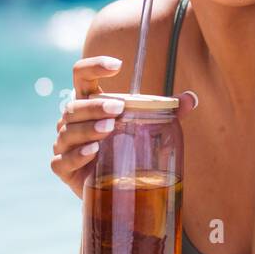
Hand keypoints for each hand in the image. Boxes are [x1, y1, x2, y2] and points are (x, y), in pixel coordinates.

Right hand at [50, 53, 198, 199]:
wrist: (112, 188)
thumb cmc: (125, 149)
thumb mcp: (146, 128)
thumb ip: (169, 114)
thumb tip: (191, 99)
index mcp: (89, 103)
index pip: (82, 75)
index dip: (94, 65)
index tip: (118, 65)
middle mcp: (71, 121)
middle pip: (75, 106)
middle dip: (95, 106)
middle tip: (118, 108)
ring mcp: (64, 145)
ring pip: (68, 132)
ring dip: (88, 129)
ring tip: (108, 129)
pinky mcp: (63, 169)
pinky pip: (63, 161)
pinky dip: (77, 156)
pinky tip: (93, 152)